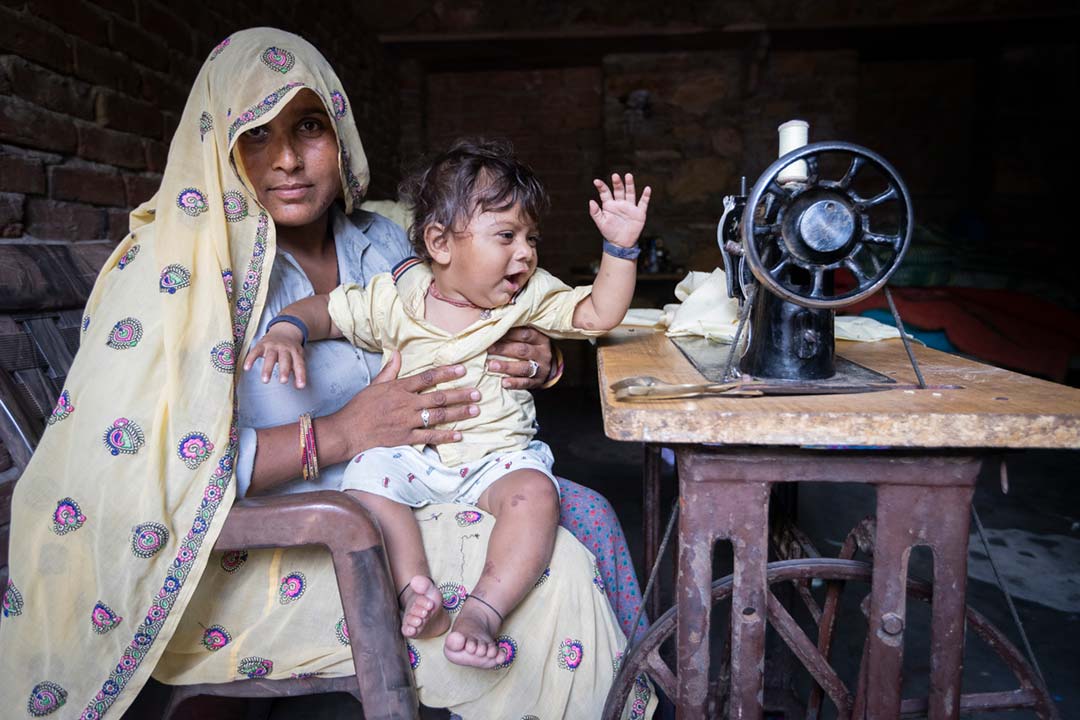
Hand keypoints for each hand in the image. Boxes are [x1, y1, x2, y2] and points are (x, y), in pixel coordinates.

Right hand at [244, 325, 307, 387]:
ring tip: (265, 380)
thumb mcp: (297, 357)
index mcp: (295, 351)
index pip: (299, 364)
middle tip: (283, 381)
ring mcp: (272, 346)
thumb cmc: (290, 349)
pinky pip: (255, 352)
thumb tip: (299, 387)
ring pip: (270, 357)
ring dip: (267, 369)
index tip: (301, 386)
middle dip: (284, 370)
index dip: (300, 375)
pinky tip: (247, 368)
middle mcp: (284, 348)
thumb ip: (298, 371)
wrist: (284, 330)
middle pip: (284, 359)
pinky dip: (250, 359)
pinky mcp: (261, 344)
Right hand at [329, 351, 480, 456]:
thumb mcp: (374, 385)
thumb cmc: (360, 408)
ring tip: (475, 410)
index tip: (463, 370)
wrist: (347, 431)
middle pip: (438, 397)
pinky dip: (445, 436)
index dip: (447, 373)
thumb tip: (397, 353)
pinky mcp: (405, 438)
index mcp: (399, 388)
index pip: (427, 377)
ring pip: (438, 416)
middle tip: (478, 393)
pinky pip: (429, 437)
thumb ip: (390, 370)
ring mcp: (406, 421)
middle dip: (460, 394)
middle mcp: (405, 403)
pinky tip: (459, 435)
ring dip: (458, 413)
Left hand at [486, 327, 552, 389]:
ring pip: (524, 367)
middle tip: (489, 349)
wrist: (544, 366)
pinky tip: (503, 383)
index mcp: (540, 338)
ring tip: (491, 366)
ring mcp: (541, 368)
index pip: (525, 334)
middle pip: (523, 350)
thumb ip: (514, 331)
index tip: (493, 333)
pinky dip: (514, 383)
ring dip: (507, 367)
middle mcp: (543, 353)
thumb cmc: (530, 347)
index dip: (509, 334)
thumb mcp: (527, 337)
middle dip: (504, 350)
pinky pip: (526, 383)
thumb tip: (492, 323)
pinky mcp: (538, 381)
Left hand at [589, 173, 650, 247]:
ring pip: (630, 193)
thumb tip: (591, 201)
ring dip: (629, 185)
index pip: (605, 193)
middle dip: (617, 183)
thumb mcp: (601, 223)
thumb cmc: (610, 233)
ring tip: (628, 176)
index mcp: (609, 205)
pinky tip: (647, 189)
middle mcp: (620, 203)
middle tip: (615, 176)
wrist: (621, 243)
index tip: (596, 181)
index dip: (601, 187)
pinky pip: (643, 203)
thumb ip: (595, 212)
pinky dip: (646, 196)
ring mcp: (630, 207)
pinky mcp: (639, 213)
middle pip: (619, 190)